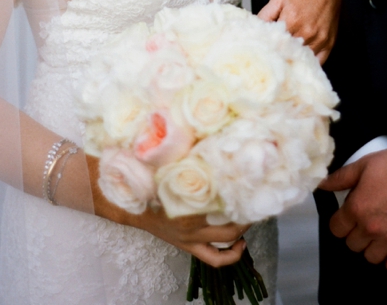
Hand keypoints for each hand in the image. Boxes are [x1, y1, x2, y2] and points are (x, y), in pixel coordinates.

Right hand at [87, 153, 249, 267]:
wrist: (129, 202)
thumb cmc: (148, 175)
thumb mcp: (167, 159)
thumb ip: (187, 149)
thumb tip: (208, 128)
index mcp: (187, 200)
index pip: (224, 196)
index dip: (242, 189)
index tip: (255, 178)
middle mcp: (192, 222)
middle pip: (232, 221)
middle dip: (248, 210)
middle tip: (257, 197)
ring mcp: (190, 237)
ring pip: (227, 239)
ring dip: (243, 228)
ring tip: (251, 214)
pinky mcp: (188, 246)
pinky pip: (214, 258)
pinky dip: (230, 255)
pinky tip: (241, 244)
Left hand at [257, 0, 341, 61]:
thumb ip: (265, 15)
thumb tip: (254, 30)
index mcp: (291, 20)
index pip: (274, 44)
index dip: (268, 47)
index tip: (263, 50)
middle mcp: (306, 33)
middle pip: (287, 53)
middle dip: (279, 54)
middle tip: (272, 55)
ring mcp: (319, 40)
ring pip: (302, 59)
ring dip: (293, 59)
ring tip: (286, 58)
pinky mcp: (329, 43)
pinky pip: (318, 62)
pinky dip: (308, 63)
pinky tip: (301, 59)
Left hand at [319, 147, 386, 272]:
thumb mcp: (364, 164)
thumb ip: (341, 177)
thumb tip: (322, 185)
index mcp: (356, 208)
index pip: (336, 229)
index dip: (340, 223)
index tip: (348, 218)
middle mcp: (370, 228)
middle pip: (353, 245)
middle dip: (356, 235)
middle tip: (366, 224)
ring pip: (371, 258)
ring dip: (373, 248)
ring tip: (380, 236)